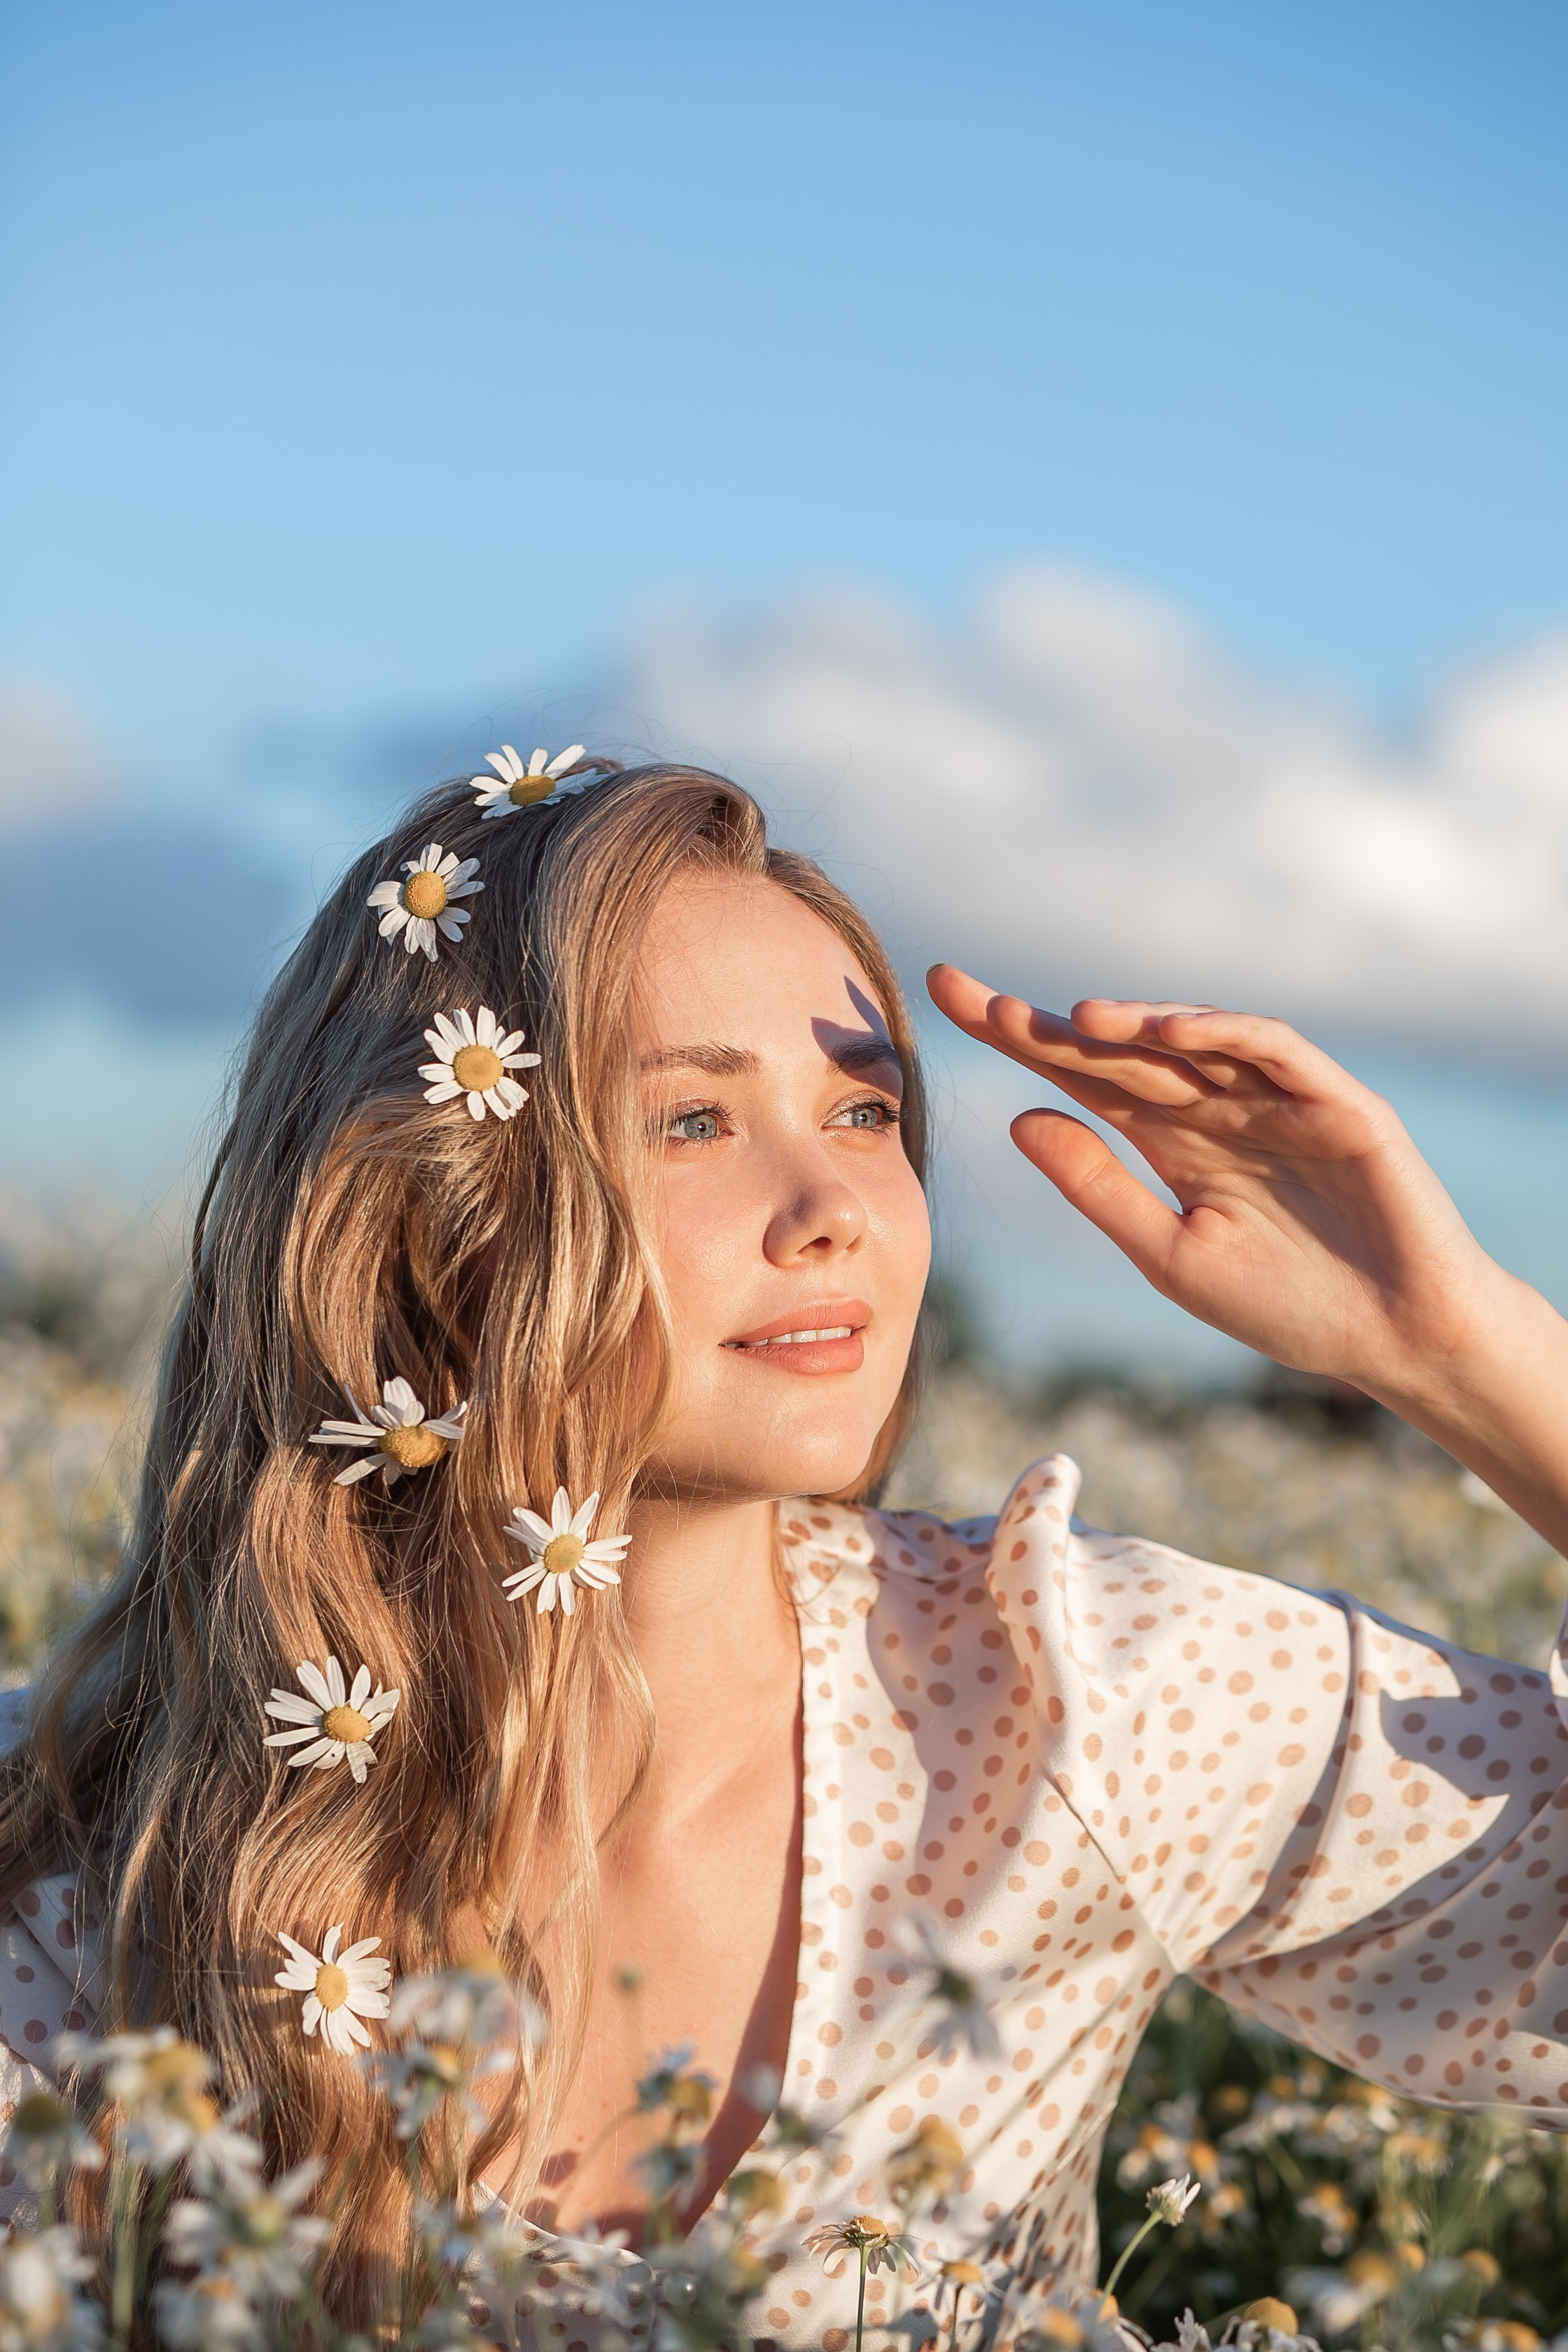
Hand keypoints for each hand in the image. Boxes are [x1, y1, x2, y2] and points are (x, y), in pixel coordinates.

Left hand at [925, 965, 1498, 1399]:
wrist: (1394, 1341)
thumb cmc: (1289, 1306)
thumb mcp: (1171, 1254)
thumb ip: (1100, 1188)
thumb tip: (1019, 1119)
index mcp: (1170, 1140)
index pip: (1079, 1075)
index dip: (1015, 1039)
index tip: (944, 1004)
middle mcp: (1215, 1104)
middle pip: (1117, 1048)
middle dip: (1043, 1022)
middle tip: (964, 992)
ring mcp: (1275, 1096)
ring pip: (1192, 1038)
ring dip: (1134, 1023)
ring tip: (1072, 1018)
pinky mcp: (1336, 1101)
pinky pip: (1275, 1049)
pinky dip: (1225, 1032)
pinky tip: (1171, 1030)